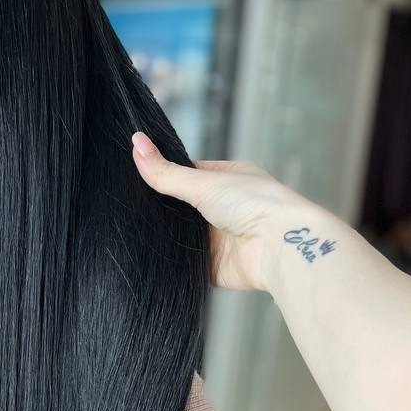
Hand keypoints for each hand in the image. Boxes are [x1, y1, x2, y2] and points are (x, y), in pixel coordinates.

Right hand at [130, 132, 317, 293]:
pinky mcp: (213, 266)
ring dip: (167, 235)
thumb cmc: (256, 205)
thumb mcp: (203, 182)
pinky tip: (151, 255)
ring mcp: (219, 238)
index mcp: (228, 179)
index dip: (164, 175)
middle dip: (163, 209)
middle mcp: (225, 207)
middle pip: (182, 207)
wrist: (278, 249)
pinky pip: (185, 263)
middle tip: (132, 206)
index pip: (188, 174)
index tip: (136, 176)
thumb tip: (136, 144)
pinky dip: (172, 261)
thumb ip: (166, 173)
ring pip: (181, 236)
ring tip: (137, 230)